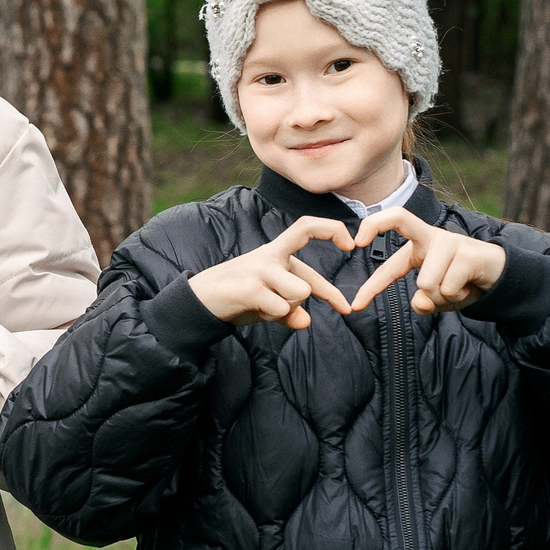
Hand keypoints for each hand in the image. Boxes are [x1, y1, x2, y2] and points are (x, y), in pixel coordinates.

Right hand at [186, 217, 357, 330]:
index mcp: (275, 252)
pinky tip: (254, 309)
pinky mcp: (250, 287)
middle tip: (340, 307)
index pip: (306, 228)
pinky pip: (281, 308)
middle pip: (307, 281)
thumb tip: (306, 322)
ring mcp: (259, 270)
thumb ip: (289, 311)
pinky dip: (272, 316)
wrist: (198, 300)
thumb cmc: (236, 297)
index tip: (351, 244)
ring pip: (299, 294)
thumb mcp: (268, 301)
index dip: (331, 230)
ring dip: (286, 309)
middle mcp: (269, 256)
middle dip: (321, 297)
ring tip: (265, 307)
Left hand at [349, 208, 506, 313]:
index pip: (389, 264)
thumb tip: (419, 303)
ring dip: (440, 296)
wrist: (501, 277)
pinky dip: (456, 296)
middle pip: (398, 218)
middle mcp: (432, 238)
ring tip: (456, 289)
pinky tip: (468, 286)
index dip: (372, 286)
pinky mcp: (467, 251)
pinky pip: (447, 287)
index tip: (355, 303)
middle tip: (358, 240)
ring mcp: (449, 242)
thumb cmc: (464, 284)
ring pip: (426, 282)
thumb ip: (425, 303)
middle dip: (375, 223)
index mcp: (419, 248)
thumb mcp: (439, 298)